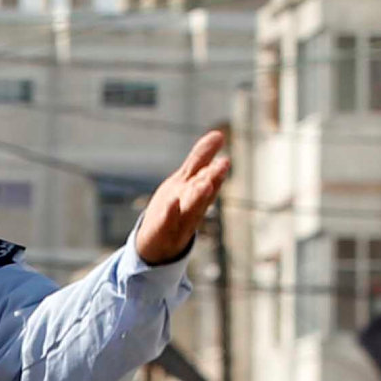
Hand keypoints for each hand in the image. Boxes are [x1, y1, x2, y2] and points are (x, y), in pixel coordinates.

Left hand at [131, 126, 233, 265]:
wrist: (157, 245)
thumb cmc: (175, 208)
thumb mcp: (187, 180)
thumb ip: (201, 158)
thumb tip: (219, 134)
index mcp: (197, 192)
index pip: (208, 176)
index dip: (215, 166)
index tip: (223, 153)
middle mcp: (191, 205)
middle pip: (204, 191)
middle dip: (213, 178)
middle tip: (224, 164)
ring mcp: (179, 219)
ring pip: (192, 206)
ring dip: (199, 196)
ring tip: (206, 184)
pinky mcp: (163, 230)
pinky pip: (168, 221)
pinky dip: (171, 213)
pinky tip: (173, 203)